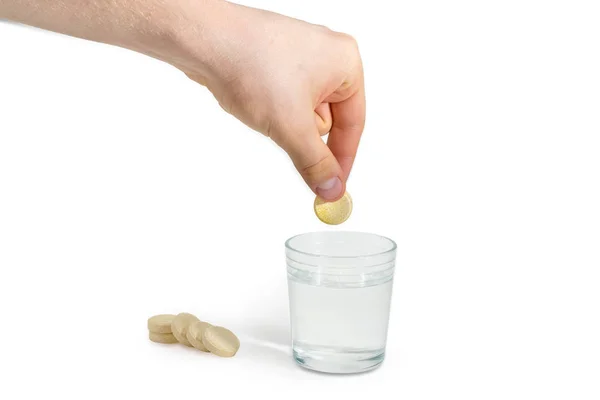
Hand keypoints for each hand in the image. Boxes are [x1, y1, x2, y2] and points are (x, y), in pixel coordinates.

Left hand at [172, 1, 364, 200]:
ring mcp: (300, 57)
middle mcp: (327, 55)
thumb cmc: (250, 65)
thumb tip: (331, 188)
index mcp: (345, 62)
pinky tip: (255, 99)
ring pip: (302, 113)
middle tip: (285, 130)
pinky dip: (272, 109)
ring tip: (263, 105)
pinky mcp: (275, 62)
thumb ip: (315, 162)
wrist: (204, 41)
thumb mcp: (291, 126)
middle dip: (304, 131)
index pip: (354, 123)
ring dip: (285, 121)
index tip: (334, 185)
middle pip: (328, 119)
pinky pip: (284, 101)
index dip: (343, 159)